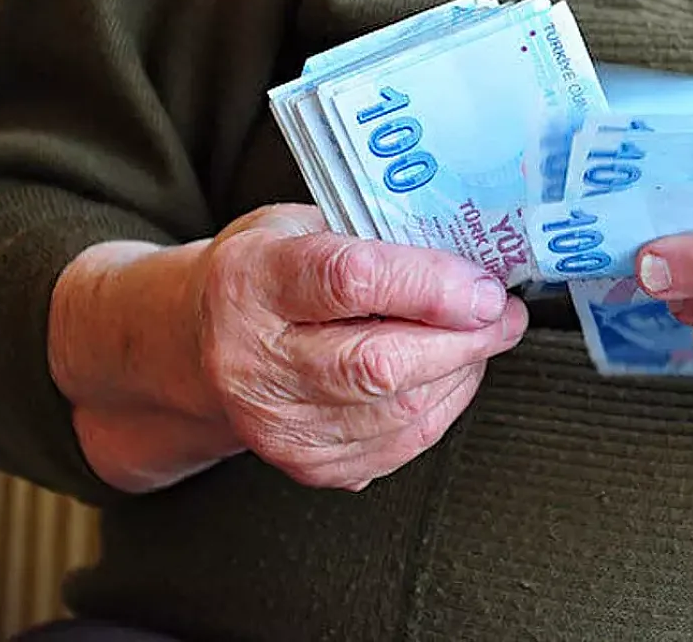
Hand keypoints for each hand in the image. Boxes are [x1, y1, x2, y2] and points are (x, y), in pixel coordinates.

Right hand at [50, 204, 526, 493]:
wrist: (187, 348)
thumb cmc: (262, 274)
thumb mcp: (297, 226)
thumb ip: (373, 236)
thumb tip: (471, 255)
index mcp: (249, 282)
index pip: (350, 282)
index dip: (432, 285)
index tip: (486, 285)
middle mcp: (253, 361)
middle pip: (381, 364)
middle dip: (465, 339)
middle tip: (505, 314)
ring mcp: (277, 425)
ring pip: (402, 412)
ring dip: (463, 372)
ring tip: (482, 338)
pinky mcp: (308, 465)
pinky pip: (401, 444)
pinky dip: (443, 405)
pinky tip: (450, 374)